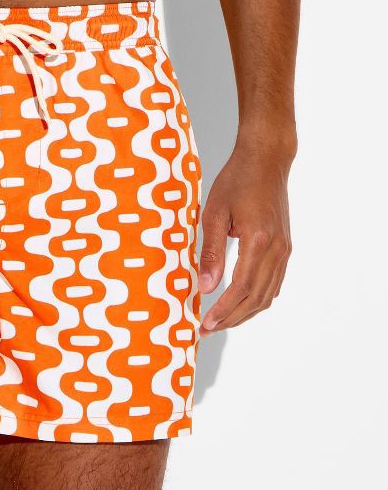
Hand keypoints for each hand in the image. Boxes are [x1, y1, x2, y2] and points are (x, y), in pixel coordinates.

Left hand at [198, 139, 294, 335]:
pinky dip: (257, 299)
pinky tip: (239, 305)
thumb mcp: (213, 214)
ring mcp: (284, 250)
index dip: (224, 310)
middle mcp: (278, 249)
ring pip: (268, 294)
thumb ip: (210, 252)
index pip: (242, 288)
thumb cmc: (237, 181)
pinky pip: (274, 283)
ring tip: (220, 322)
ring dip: (244, 313)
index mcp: (259, 240)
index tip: (206, 323)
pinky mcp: (284, 247)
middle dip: (231, 318)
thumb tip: (204, 287)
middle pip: (257, 298)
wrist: (266, 160)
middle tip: (206, 329)